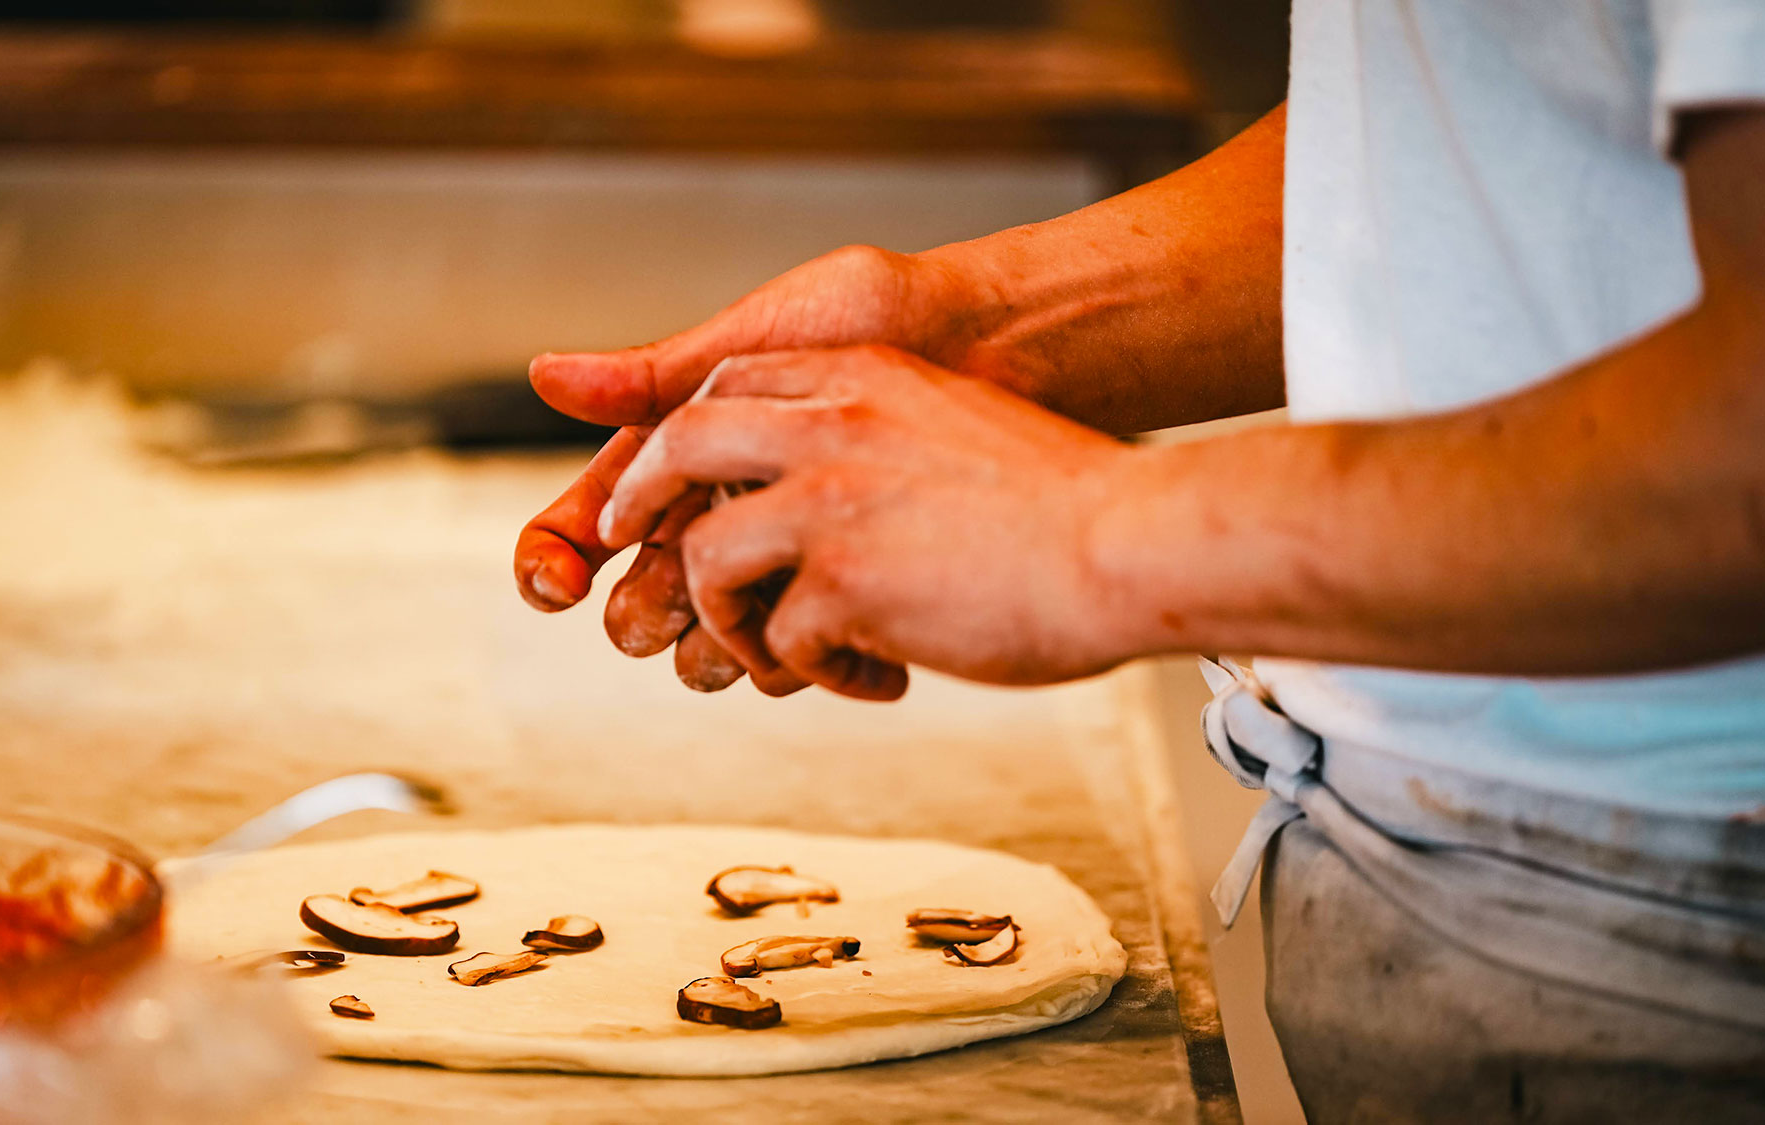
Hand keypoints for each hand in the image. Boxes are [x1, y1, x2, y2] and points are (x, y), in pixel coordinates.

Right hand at [513, 244, 1002, 693]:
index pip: (589, 521)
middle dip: (641, 613)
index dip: (557, 559)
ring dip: (717, 646)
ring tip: (748, 635)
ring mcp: (788, 549)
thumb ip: (657, 375)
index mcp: (686, 445)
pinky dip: (799, 651)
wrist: (1009, 348)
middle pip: (642, 596)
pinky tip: (823, 641)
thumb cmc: (887, 315)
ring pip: (714, 633)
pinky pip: (799, 641)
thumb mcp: (764, 341)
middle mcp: (725, 505)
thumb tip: (544, 375)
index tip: (562, 582)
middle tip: (659, 615)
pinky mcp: (852, 578)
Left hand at [596, 346, 1135, 700]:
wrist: (1130, 540)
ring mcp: (828, 502)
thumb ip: (876, 430)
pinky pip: (782, 642)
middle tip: (634, 548)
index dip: (683, 433)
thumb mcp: (951, 422)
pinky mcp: (842, 583)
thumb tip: (821, 478)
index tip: (666, 476)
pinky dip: (820, 673)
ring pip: (708, 561)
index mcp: (862, 377)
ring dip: (732, 618)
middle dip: (639, 499)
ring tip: (788, 651)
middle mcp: (832, 425)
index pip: (727, 381)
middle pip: (680, 446)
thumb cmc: (1063, 500)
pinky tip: (881, 680)